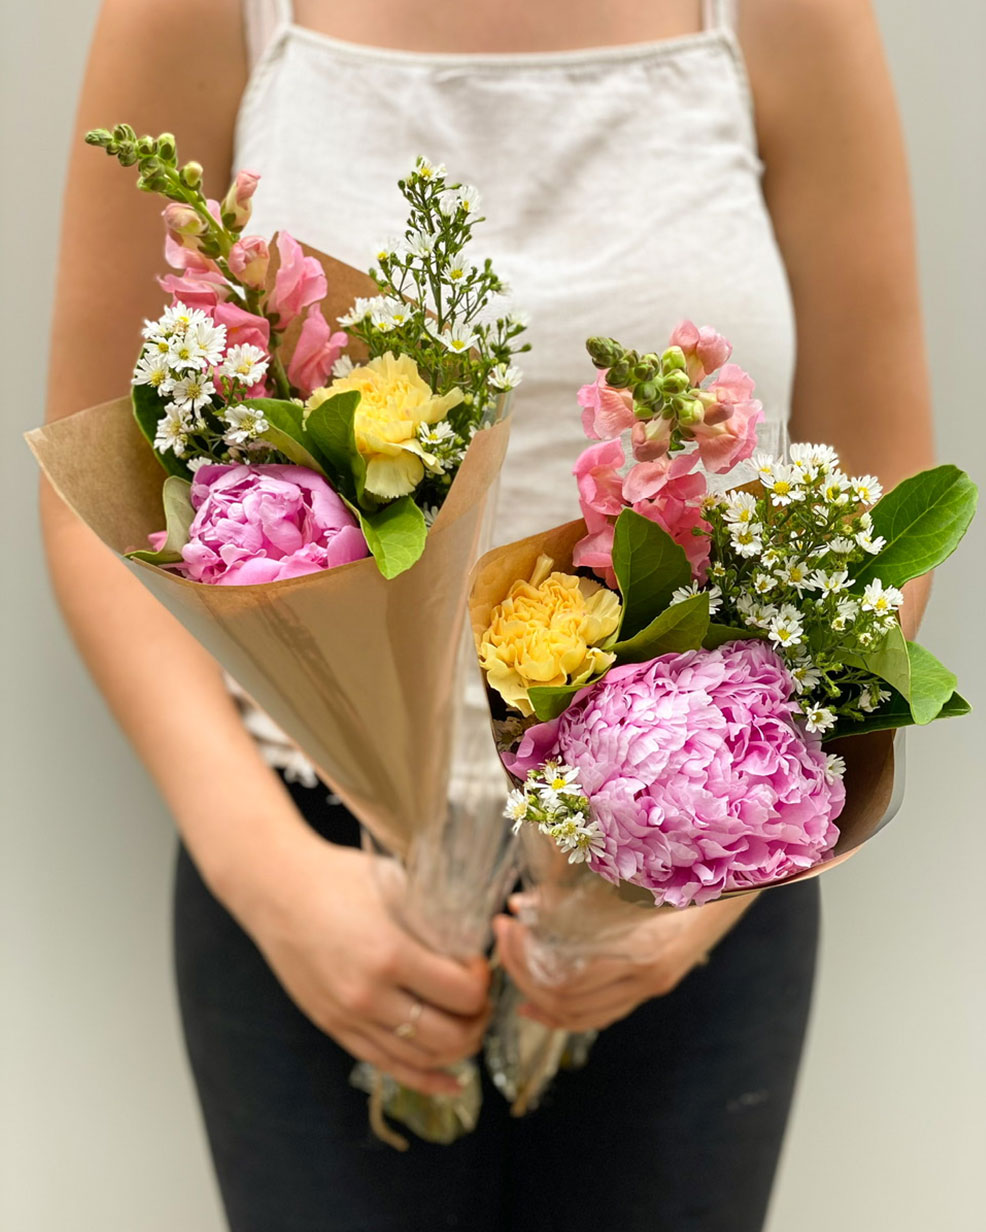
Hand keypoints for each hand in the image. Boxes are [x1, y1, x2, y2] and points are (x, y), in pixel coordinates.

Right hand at [236, 831, 491, 1095]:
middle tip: (482, 999)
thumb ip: (434, 917)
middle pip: (449, 1035)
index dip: (482, 982)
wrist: (276, 889)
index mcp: (390, 954)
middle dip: (478, 1019)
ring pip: (422, 1058)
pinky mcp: (335, 1028)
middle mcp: (370, 996)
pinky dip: (426, 1079)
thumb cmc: (338, 877)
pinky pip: (388, 1067)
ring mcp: (350, 1018)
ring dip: (458, 1048)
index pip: (462, 993)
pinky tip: (452, 1082)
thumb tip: (478, 937)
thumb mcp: (396, 886)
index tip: (479, 964)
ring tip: (469, 1026)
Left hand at [493, 892, 757, 1032]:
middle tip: (500, 931)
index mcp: (644, 954)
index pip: (566, 983)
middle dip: (521, 969)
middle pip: (565, 1003)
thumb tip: (526, 904)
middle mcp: (648, 979)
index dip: (525, 959)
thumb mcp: (637, 869)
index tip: (507, 922)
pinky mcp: (653, 981)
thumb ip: (582, 887)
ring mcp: (653, 984)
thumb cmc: (692, 863)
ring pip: (580, 1016)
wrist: (746, 867)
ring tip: (511, 953)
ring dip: (535, 989)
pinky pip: (599, 1011)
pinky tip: (535, 997)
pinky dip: (561, 1009)